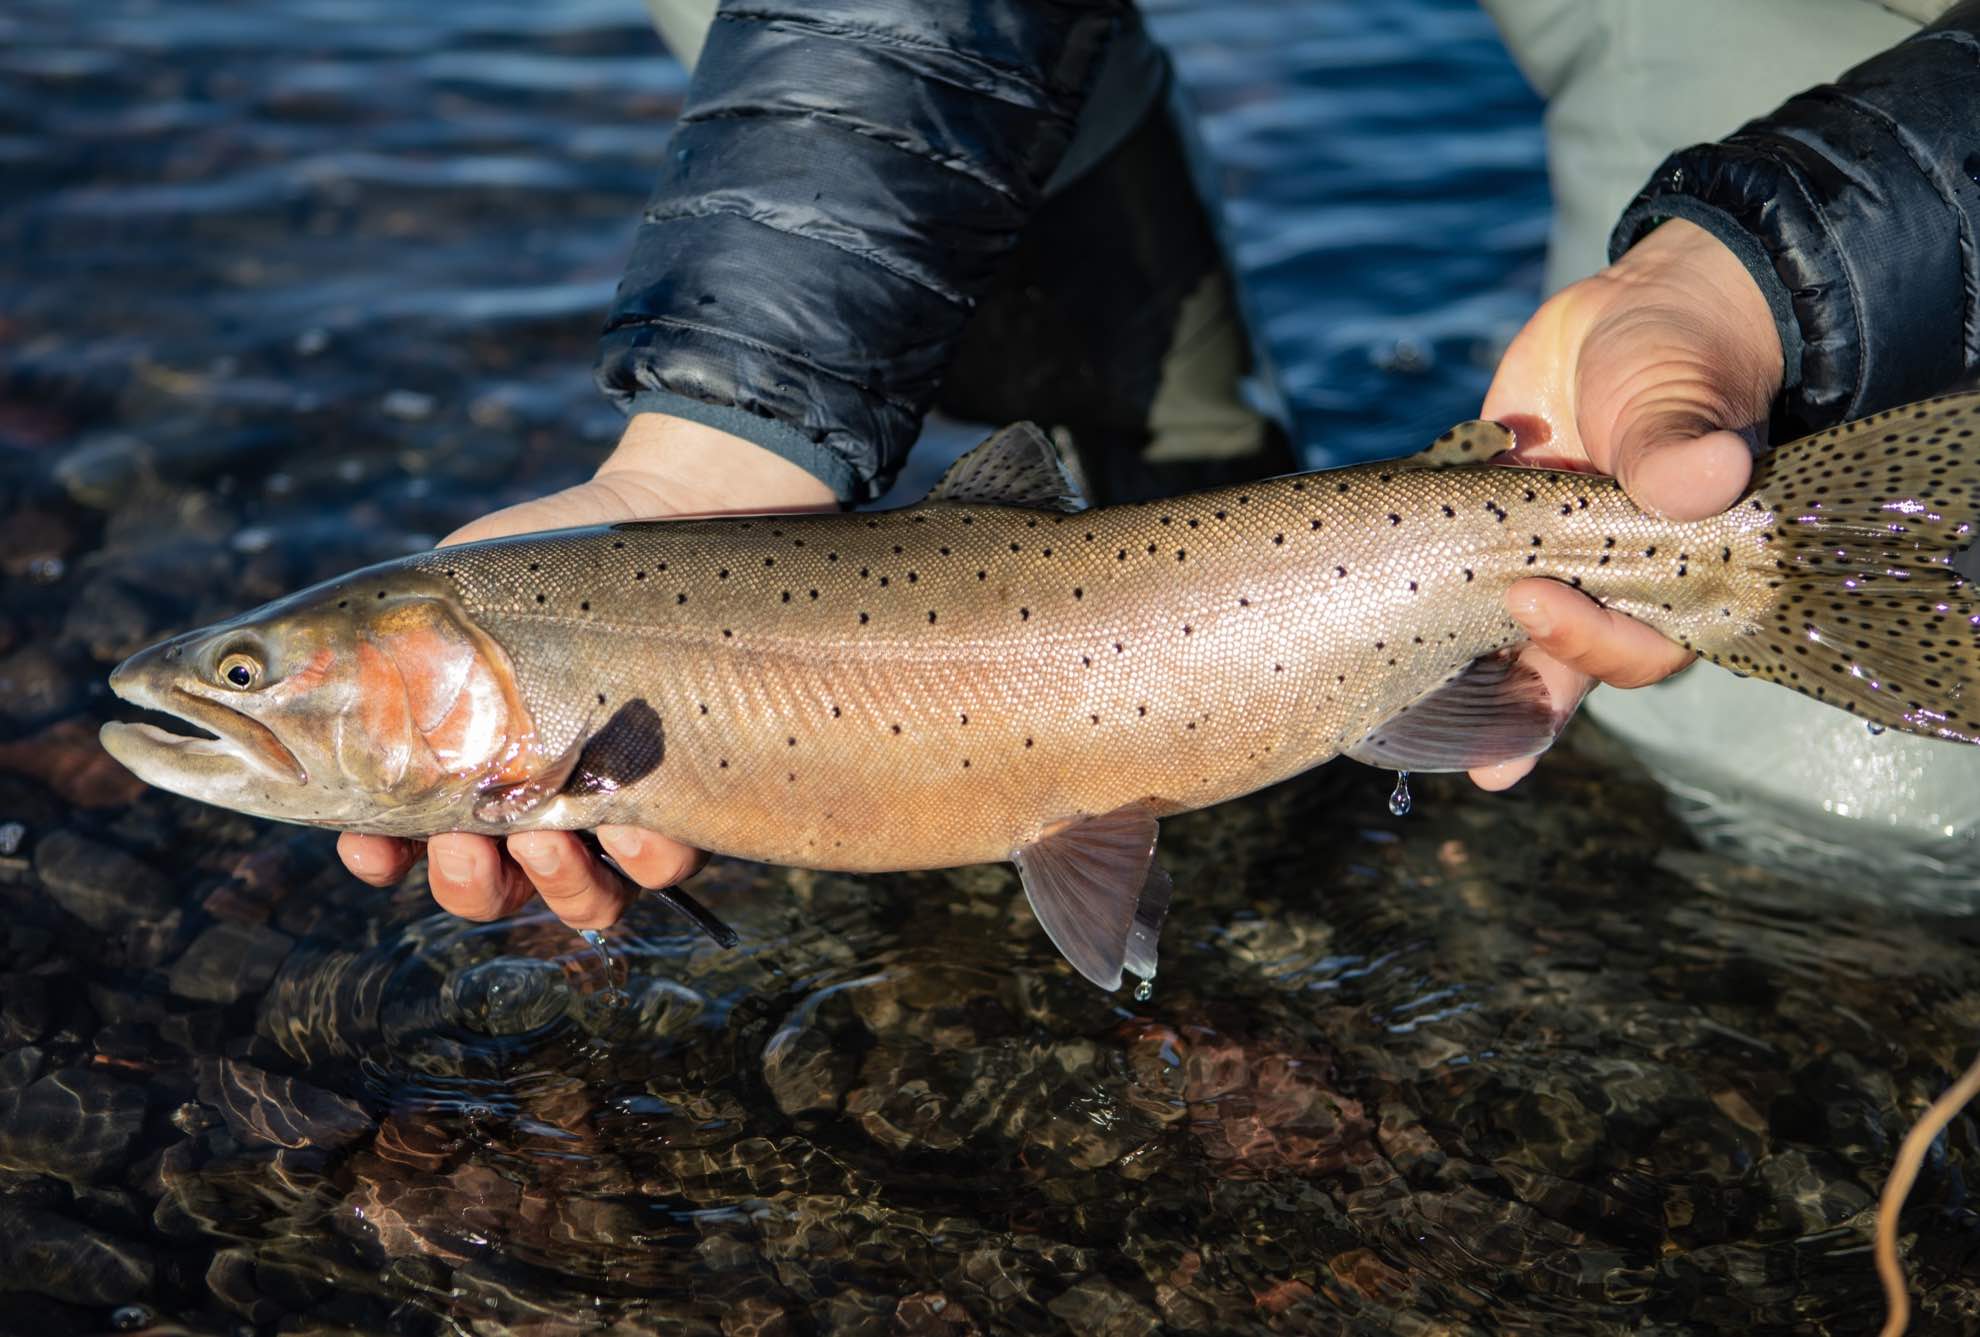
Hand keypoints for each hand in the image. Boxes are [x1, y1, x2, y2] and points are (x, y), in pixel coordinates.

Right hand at [338, 412, 836, 925]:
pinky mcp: (680, 797)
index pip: (403, 843)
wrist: (654, 518)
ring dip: (551, 886)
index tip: (370, 847)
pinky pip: (661, 868)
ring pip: (575, 898)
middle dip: (468, 886)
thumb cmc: (528, 562)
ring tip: (546, 836)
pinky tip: (632, 825)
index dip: (380, 860)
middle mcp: (527, 800)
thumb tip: (212, 668)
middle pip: (488, 889)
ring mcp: (606, 807)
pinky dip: (643, 862)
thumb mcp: (424, 599)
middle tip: (466, 846)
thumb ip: (353, 652)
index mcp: (454, 765)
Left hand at [1467, 218, 1784, 788]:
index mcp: (1671, 575)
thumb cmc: (1678, 360)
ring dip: (1467, 689)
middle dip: (1521, 714)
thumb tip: (1708, 477)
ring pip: (1505, 645)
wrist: (1628, 317)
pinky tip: (1373, 653)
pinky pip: (1450, 589)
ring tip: (1420, 739)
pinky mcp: (1486, 539)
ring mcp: (1544, 568)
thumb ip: (1681, 444)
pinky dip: (1417, 614)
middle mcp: (1607, 588)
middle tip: (1480, 755)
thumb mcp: (1680, 395)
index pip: (1640, 645)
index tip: (1529, 598)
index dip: (1587, 643)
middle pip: (1568, 672)